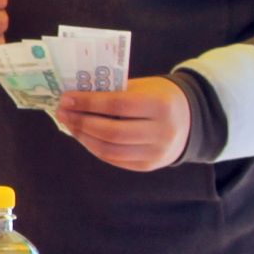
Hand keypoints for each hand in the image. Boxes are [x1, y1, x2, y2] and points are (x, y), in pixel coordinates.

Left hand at [57, 77, 190, 170]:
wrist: (190, 119)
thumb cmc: (158, 96)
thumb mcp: (142, 87)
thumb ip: (113, 92)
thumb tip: (75, 98)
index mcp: (160, 105)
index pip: (117, 105)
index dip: (88, 103)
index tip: (66, 98)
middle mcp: (161, 132)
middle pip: (111, 132)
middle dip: (81, 122)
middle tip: (62, 112)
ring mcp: (156, 153)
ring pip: (110, 150)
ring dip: (84, 137)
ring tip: (69, 124)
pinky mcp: (149, 166)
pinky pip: (115, 159)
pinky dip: (94, 148)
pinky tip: (83, 136)